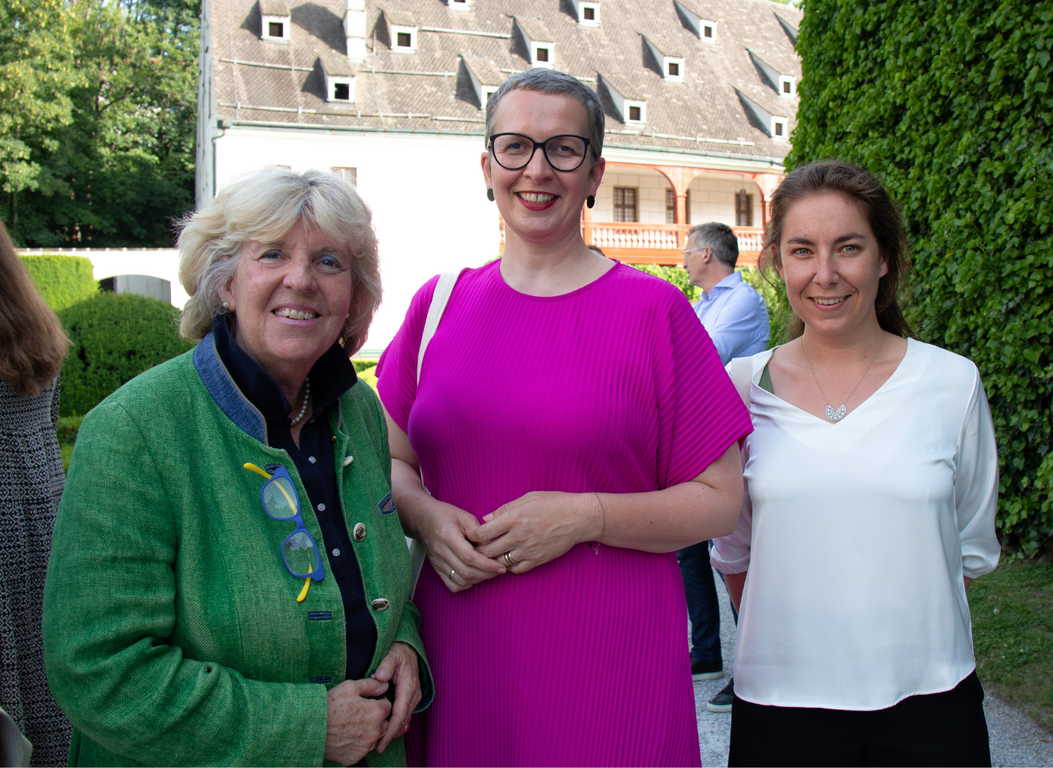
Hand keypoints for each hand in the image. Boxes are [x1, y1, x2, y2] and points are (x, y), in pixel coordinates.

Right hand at [323, 678, 391, 764]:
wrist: (311, 726)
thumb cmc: (330, 705)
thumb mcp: (350, 687)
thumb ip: (371, 685)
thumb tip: (384, 685)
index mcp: (376, 713)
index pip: (387, 706)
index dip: (378, 702)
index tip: (368, 702)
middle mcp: (374, 732)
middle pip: (383, 723)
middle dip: (375, 718)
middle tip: (359, 714)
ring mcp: (365, 747)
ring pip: (373, 738)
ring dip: (368, 732)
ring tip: (352, 725)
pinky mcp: (355, 757)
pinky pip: (361, 750)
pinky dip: (357, 745)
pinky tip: (346, 737)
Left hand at [373, 642, 421, 752]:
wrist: (408, 649)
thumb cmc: (398, 652)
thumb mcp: (391, 654)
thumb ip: (385, 665)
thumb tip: (380, 677)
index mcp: (408, 685)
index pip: (400, 713)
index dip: (391, 729)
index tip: (382, 741)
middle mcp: (414, 693)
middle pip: (403, 720)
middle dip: (391, 734)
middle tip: (377, 747)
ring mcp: (414, 696)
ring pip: (404, 718)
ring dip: (394, 730)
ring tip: (380, 742)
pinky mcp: (411, 698)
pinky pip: (404, 714)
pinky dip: (396, 724)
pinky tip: (387, 730)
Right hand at [418, 498, 504, 591]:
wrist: (423, 518)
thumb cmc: (446, 515)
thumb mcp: (465, 517)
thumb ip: (479, 533)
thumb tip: (493, 548)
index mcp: (448, 536)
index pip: (470, 557)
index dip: (487, 565)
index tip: (501, 566)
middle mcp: (441, 552)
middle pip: (466, 572)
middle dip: (487, 574)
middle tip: (500, 570)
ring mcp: (437, 562)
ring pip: (460, 581)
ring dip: (478, 580)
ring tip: (490, 573)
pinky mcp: (436, 568)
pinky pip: (451, 584)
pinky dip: (465, 585)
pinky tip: (474, 578)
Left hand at [469, 491, 598, 573]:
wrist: (578, 518)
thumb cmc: (553, 503)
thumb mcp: (528, 498)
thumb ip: (504, 509)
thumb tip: (485, 519)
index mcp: (514, 518)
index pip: (483, 533)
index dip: (472, 536)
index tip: (470, 535)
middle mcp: (519, 536)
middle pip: (488, 551)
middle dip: (478, 551)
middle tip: (474, 549)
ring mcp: (528, 550)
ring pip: (500, 563)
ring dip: (492, 561)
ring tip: (489, 556)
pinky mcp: (538, 560)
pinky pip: (516, 570)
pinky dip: (508, 567)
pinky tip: (507, 560)